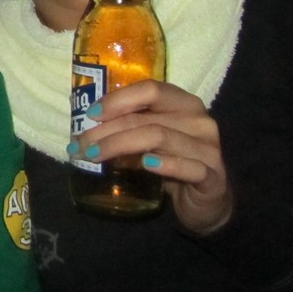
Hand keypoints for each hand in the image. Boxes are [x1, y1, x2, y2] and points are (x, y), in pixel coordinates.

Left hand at [73, 80, 233, 234]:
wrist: (207, 202)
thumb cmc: (173, 162)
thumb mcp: (151, 140)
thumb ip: (130, 127)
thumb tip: (84, 127)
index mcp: (184, 104)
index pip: (150, 89)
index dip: (118, 100)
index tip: (91, 115)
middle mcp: (200, 121)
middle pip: (146, 118)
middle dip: (106, 131)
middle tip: (79, 146)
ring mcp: (209, 148)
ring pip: (158, 138)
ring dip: (119, 146)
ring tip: (93, 157)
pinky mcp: (213, 177)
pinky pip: (188, 167)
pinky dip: (165, 164)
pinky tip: (145, 165)